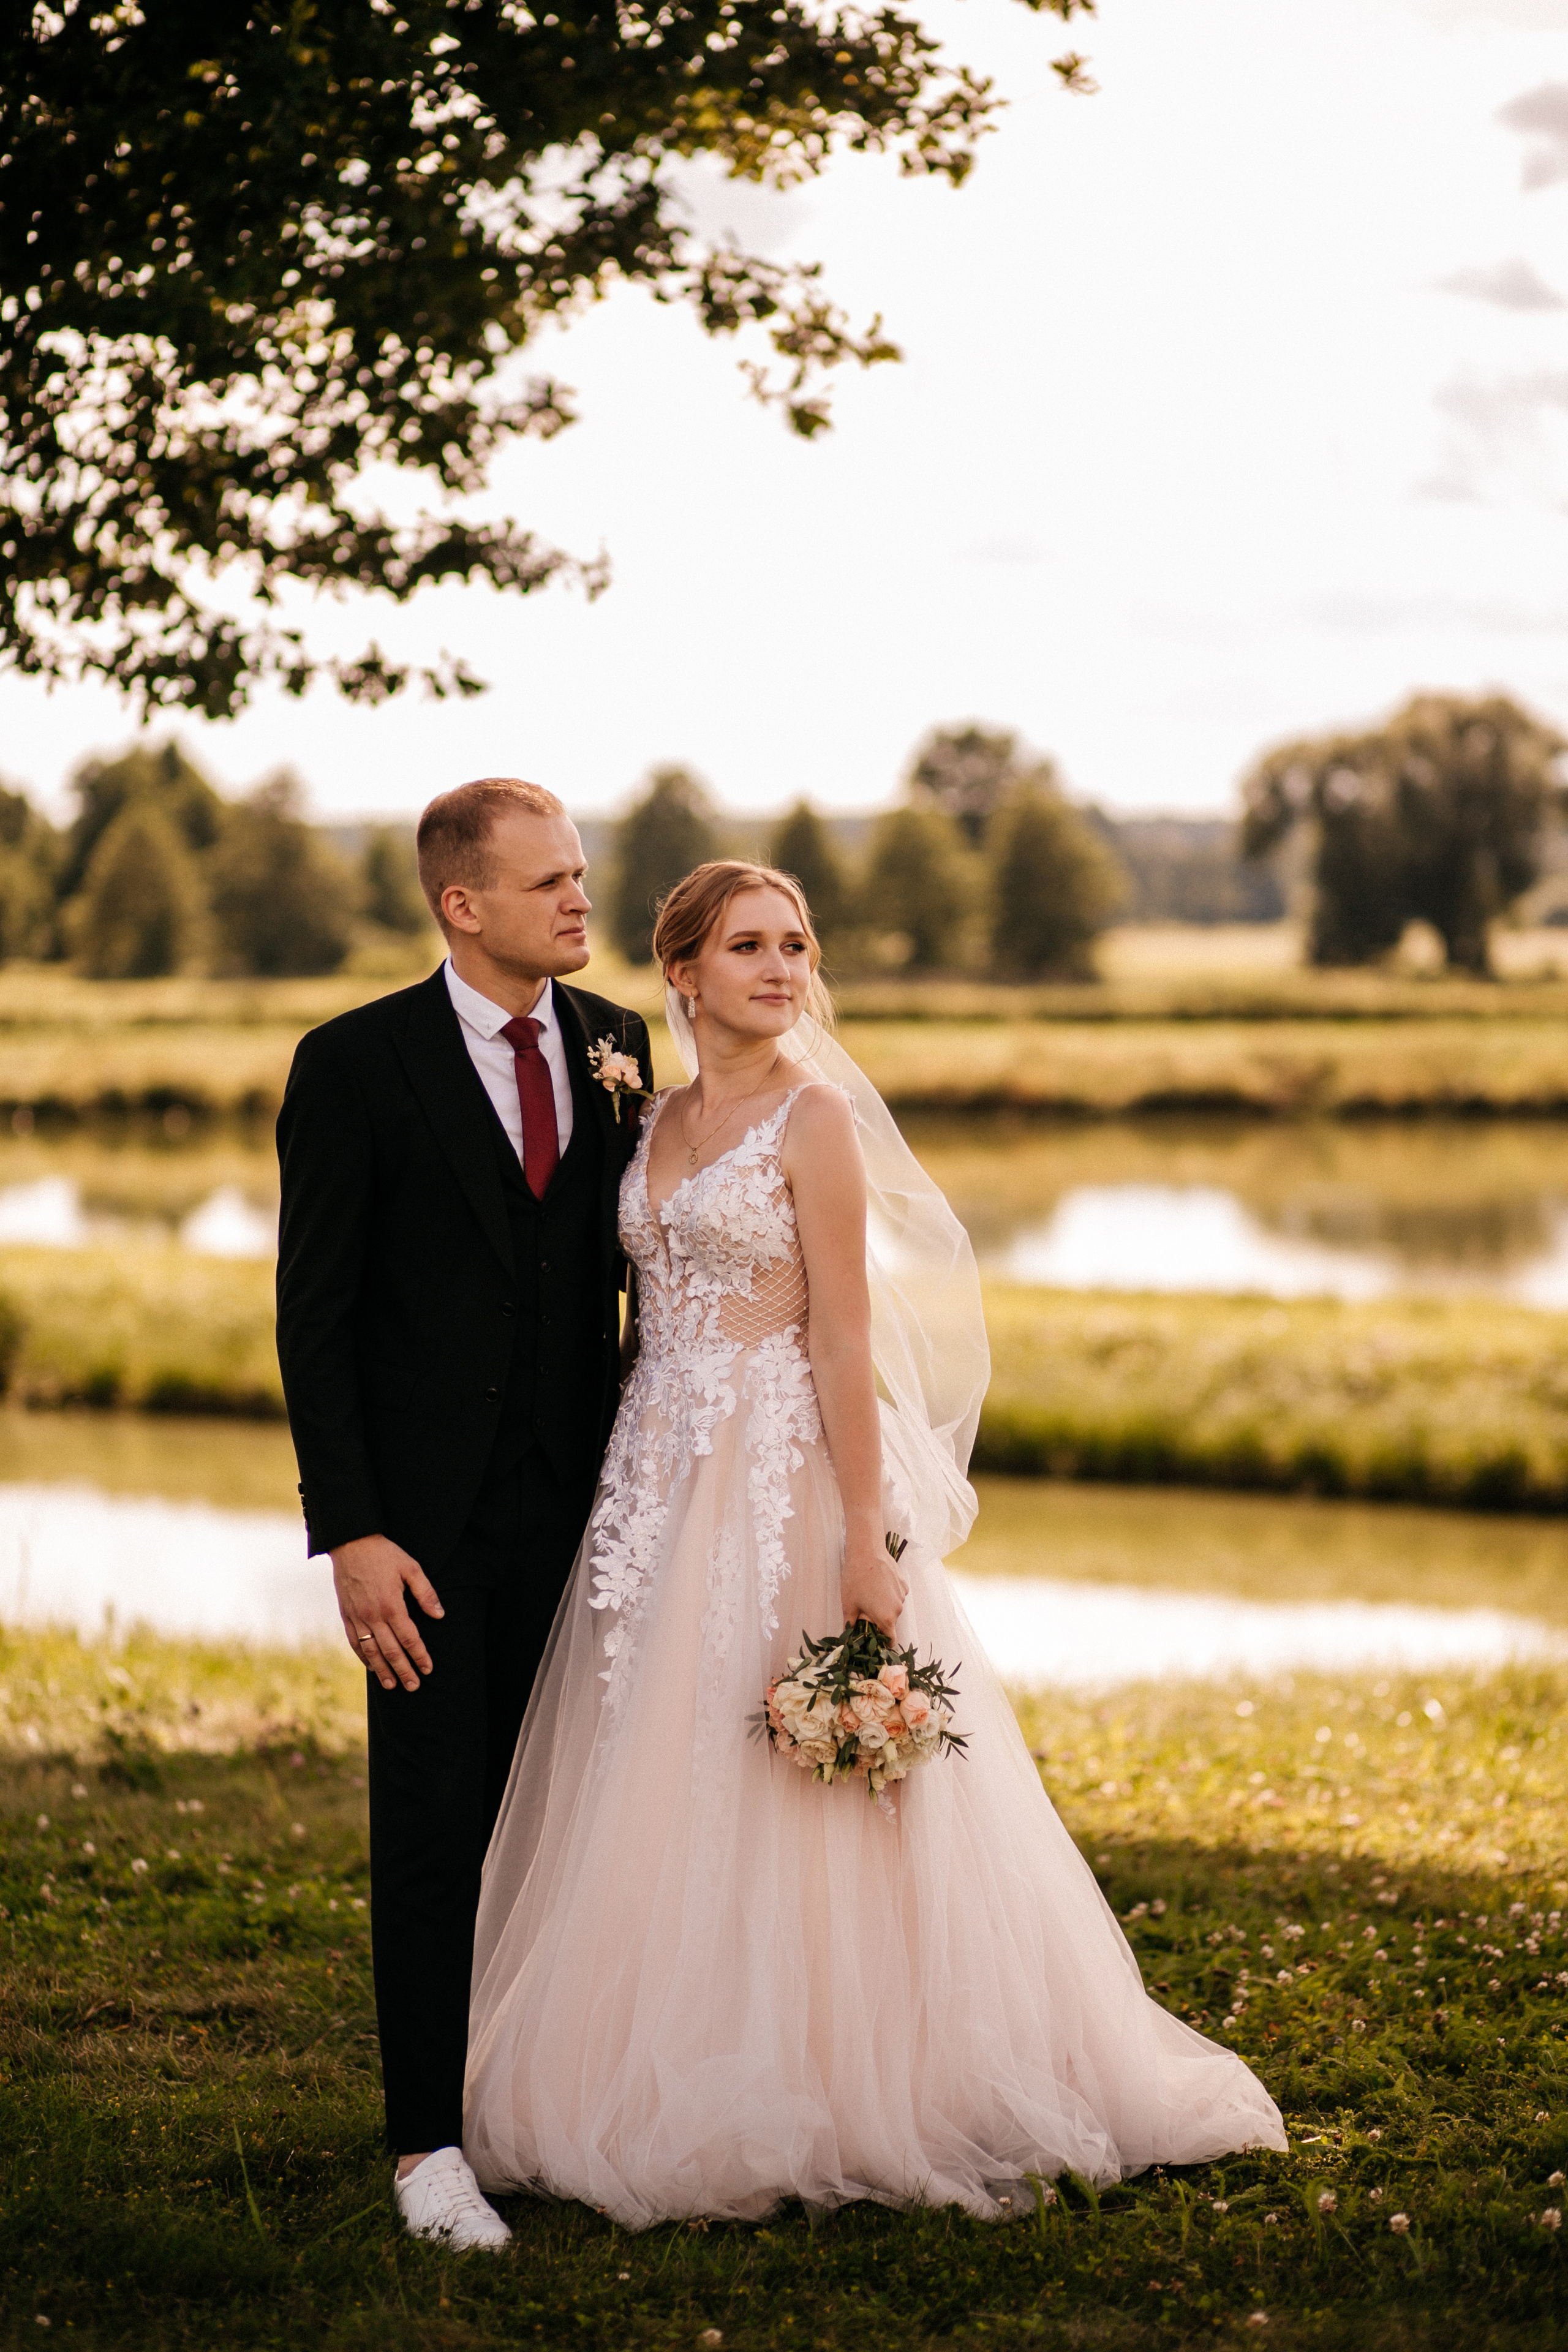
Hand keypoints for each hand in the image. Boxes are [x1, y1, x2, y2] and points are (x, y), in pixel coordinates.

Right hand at [332, 1534, 442, 1692]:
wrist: (351, 1543)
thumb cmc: (385, 1554)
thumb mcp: (411, 1567)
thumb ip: (425, 1593)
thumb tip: (439, 1615)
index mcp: (392, 1605)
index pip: (409, 1638)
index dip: (419, 1655)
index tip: (428, 1669)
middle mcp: (373, 1615)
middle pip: (391, 1650)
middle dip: (404, 1670)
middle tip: (414, 1686)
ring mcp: (357, 1617)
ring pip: (371, 1651)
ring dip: (382, 1670)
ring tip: (392, 1685)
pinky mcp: (346, 1615)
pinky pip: (354, 1642)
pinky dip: (363, 1657)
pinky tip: (371, 1667)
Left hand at [840, 1538, 907, 1638]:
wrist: (866, 1552)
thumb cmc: (855, 1579)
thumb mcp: (849, 1604)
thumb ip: (850, 1624)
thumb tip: (847, 1636)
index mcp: (886, 1618)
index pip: (891, 1640)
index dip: (883, 1642)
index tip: (874, 1638)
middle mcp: (898, 1609)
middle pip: (891, 1623)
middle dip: (880, 1621)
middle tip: (865, 1610)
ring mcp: (902, 1596)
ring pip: (893, 1608)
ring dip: (884, 1606)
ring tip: (870, 1594)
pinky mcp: (903, 1584)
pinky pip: (897, 1595)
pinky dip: (889, 1594)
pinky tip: (878, 1584)